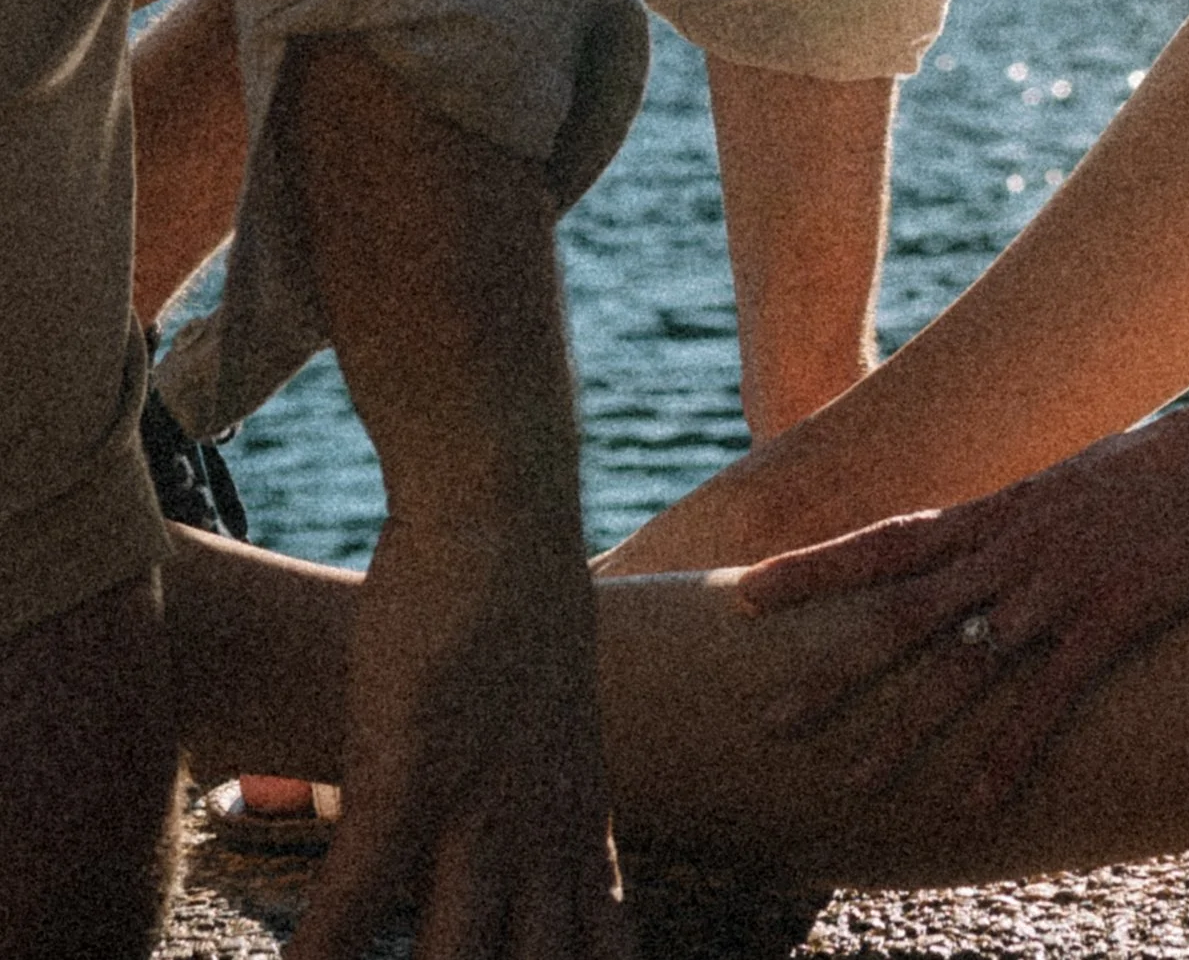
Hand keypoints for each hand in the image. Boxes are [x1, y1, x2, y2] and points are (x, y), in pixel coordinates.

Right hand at [288, 512, 626, 959]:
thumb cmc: (515, 602)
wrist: (502, 503)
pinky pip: (357, 907)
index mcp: (579, 822)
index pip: (601, 954)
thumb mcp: (555, 714)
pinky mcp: (411, 778)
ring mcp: (479, 812)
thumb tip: (530, 847)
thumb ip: (546, 796)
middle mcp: (542, 835)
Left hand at [732, 391, 1188, 810]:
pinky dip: (1009, 749)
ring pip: (965, 660)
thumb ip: (1035, 515)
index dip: (816, 569)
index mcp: (1010, 506)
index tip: (743, 593)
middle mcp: (1021, 540)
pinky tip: (975, 800)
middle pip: (905, 608)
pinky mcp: (1120, 611)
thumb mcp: (1086, 479)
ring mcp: (1066, 578)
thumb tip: (997, 539)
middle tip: (767, 714)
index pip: (891, 537)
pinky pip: (1050, 694)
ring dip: (905, 725)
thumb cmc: (1179, 462)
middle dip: (834, 664)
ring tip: (852, 778)